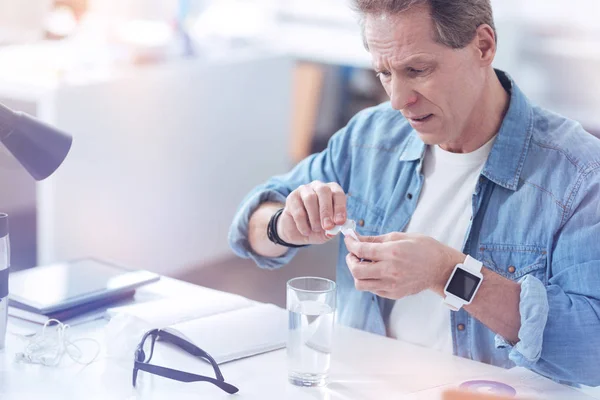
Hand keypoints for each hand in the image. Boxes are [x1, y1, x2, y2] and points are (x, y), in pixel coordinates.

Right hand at [278, 181, 346, 245]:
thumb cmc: (317, 228)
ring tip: (316, 229)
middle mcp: (318, 186)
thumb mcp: (328, 231)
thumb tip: (336, 227)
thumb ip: (334, 228)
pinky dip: (303, 224)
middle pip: (323, 191)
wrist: (297, 232)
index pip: (338, 194)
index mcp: (332, 191)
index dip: (340, 207)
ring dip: (314, 217)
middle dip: (326, 210)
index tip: (340, 222)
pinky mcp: (291, 198)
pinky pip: (298, 210)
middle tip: (328, 226)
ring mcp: (304, 190)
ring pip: (310, 198)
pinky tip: (306, 231)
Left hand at [343, 232, 464, 298]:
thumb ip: (375, 239)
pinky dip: (369, 280)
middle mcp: (390, 270)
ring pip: (361, 284)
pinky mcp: (394, 294)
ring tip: (364, 264)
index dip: (350, 244)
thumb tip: (356, 238)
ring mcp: (392, 285)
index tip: (349, 240)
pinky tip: (376, 272)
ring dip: (357, 273)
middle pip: (356, 270)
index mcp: (392, 252)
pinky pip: (372, 290)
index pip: (361, 250)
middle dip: (350, 260)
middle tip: (354, 254)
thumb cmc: (424, 248)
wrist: (441, 268)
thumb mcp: (400, 236)